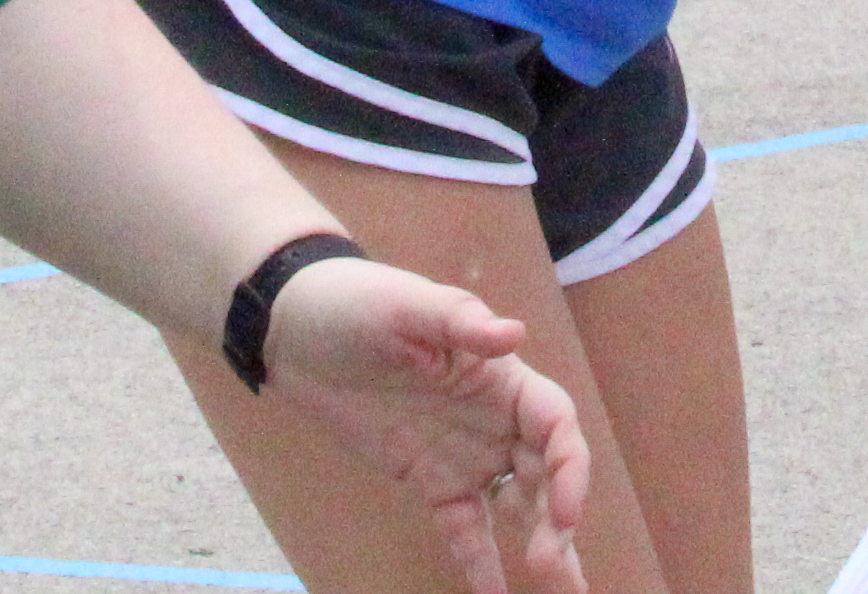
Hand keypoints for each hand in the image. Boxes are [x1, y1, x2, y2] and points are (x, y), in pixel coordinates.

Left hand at [258, 259, 591, 593]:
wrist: (298, 331)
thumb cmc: (357, 303)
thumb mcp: (405, 306)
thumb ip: (459, 323)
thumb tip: (514, 334)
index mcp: (499, 374)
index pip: (554, 424)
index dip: (570, 467)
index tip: (563, 512)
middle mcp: (493, 418)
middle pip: (544, 472)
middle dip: (557, 519)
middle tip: (551, 566)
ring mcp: (464, 453)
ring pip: (516, 506)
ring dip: (541, 543)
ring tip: (560, 589)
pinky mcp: (430, 480)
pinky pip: (465, 528)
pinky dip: (481, 562)